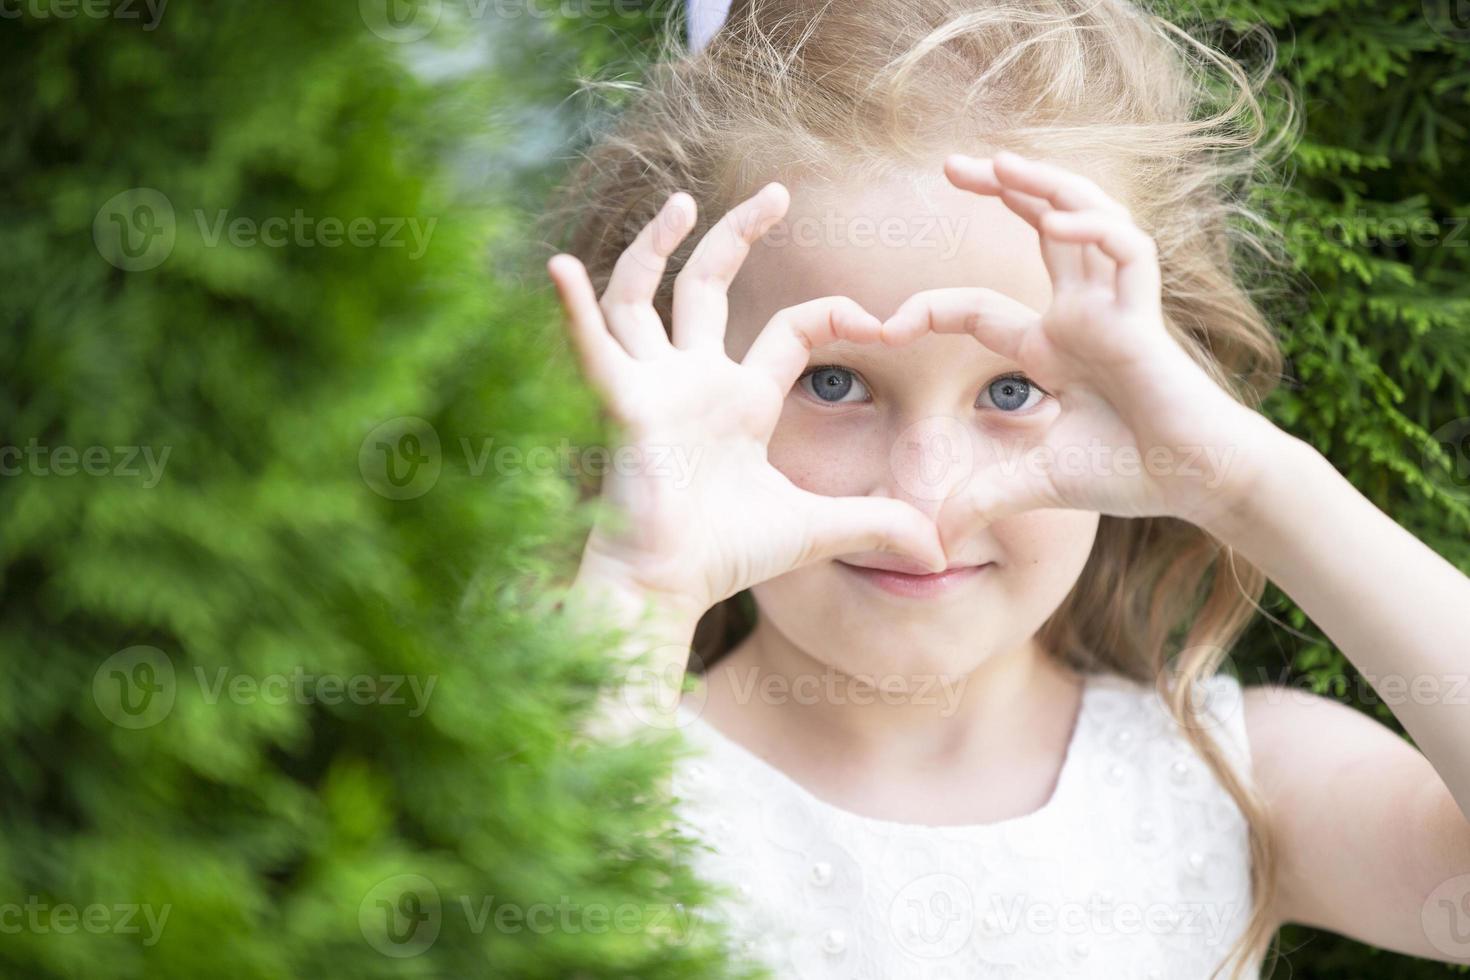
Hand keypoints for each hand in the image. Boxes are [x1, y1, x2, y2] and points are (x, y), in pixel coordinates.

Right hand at [548, 183, 946, 621]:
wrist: (666, 587)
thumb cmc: (728, 555)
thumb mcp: (816, 528)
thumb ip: (876, 525)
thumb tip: (938, 552)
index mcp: (740, 399)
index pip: (789, 329)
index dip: (836, 314)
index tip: (884, 322)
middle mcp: (692, 379)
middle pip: (706, 286)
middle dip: (736, 235)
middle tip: (776, 192)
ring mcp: (653, 386)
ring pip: (641, 297)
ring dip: (653, 248)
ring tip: (680, 203)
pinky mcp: (621, 405)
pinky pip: (591, 347)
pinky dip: (572, 309)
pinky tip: (558, 268)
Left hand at [883, 150, 1283, 538]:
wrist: (1196, 483)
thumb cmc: (1130, 472)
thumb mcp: (1036, 484)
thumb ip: (982, 500)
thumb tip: (932, 544)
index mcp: (1051, 346)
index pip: (978, 311)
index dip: (930, 311)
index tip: (885, 326)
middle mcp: (1080, 314)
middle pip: (1039, 231)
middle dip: (1000, 191)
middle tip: (951, 165)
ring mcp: (1114, 307)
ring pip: (1083, 219)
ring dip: (1044, 187)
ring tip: (999, 163)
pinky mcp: (1146, 314)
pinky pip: (1127, 250)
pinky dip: (1095, 229)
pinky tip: (1056, 222)